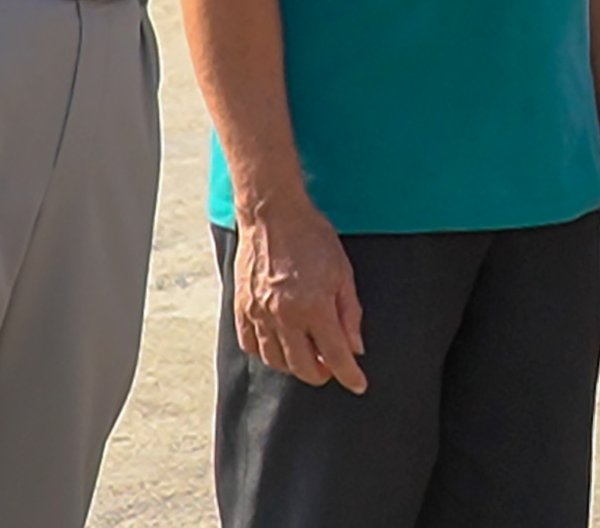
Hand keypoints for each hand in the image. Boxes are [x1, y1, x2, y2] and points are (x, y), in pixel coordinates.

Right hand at [232, 197, 367, 392]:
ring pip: (276, 361)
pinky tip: (279, 346)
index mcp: (314, 307)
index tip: (358, 385)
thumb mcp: (343, 272)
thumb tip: (355, 347)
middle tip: (332, 366)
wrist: (273, 214)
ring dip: (294, 366)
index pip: (335, 356)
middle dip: (321, 373)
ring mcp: (259, 314)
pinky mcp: (242, 308)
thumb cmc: (311, 237)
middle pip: (303, 367)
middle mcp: (284, 316)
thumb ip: (350, 314)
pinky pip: (250, 345)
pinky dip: (266, 354)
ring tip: (308, 356)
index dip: (349, 375)